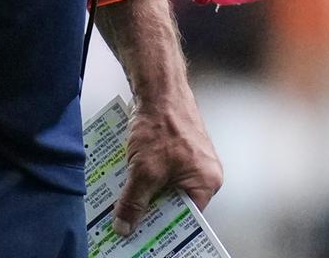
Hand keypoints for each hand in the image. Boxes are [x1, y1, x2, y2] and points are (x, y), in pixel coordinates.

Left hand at [112, 88, 223, 236]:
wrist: (159, 87)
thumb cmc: (161, 124)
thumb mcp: (144, 171)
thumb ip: (134, 203)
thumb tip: (124, 228)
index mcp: (206, 181)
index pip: (186, 220)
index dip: (164, 231)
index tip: (144, 241)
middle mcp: (204, 172)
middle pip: (175, 205)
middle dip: (151, 214)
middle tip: (127, 226)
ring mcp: (191, 160)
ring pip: (164, 189)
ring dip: (144, 195)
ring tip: (122, 207)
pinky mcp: (178, 149)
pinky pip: (161, 173)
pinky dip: (144, 179)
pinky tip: (125, 183)